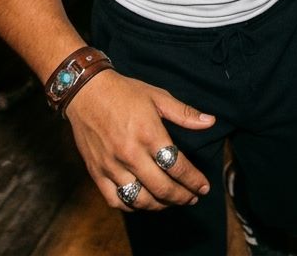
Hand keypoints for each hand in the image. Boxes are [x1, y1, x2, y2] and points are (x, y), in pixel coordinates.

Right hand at [64, 71, 214, 211]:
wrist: (85, 91)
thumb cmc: (124, 92)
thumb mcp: (157, 96)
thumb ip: (184, 113)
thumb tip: (211, 122)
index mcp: (149, 134)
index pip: (177, 167)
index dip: (194, 180)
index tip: (204, 187)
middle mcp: (130, 153)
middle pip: (162, 188)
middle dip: (182, 197)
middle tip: (192, 198)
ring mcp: (112, 165)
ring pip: (140, 199)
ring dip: (160, 205)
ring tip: (171, 201)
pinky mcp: (96, 172)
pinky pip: (116, 200)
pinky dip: (132, 206)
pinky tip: (143, 201)